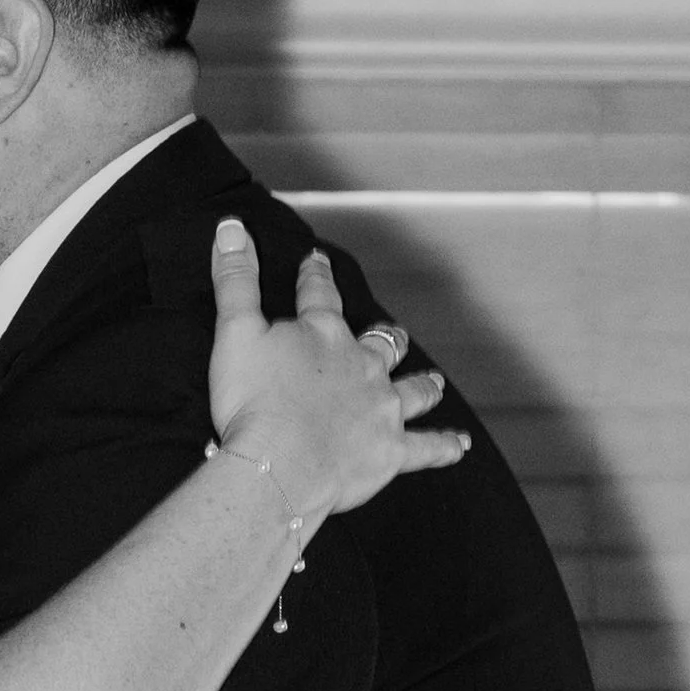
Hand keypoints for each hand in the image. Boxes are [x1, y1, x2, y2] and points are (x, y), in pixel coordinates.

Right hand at [205, 219, 465, 525]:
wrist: (280, 464)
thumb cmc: (251, 402)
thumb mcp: (235, 332)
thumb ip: (235, 280)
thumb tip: (230, 226)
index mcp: (322, 335)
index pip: (319, 295)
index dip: (316, 276)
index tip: (317, 261)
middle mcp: (361, 366)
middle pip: (380, 344)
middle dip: (385, 337)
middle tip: (390, 333)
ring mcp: (381, 408)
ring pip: (412, 390)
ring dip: (424, 384)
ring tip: (435, 382)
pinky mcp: (391, 451)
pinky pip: (427, 447)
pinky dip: (444, 445)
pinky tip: (459, 445)